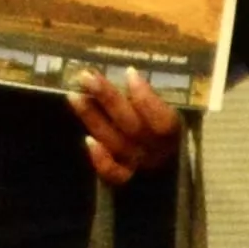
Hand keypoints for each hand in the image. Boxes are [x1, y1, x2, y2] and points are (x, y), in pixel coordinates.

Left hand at [68, 72, 184, 185]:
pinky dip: (101, 159)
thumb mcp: (168, 111)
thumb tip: (132, 75)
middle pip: (131, 125)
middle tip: (86, 77)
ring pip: (114, 142)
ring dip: (93, 119)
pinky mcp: (125, 176)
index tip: (129, 71)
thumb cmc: (166, 129)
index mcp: (174, 133)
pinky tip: (87, 140)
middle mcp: (157, 151)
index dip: (146, 97)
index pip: (162, 120)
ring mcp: (139, 164)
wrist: (168, 168)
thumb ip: (155, 98)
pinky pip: (113, 172)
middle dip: (108, 98)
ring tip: (74, 96)